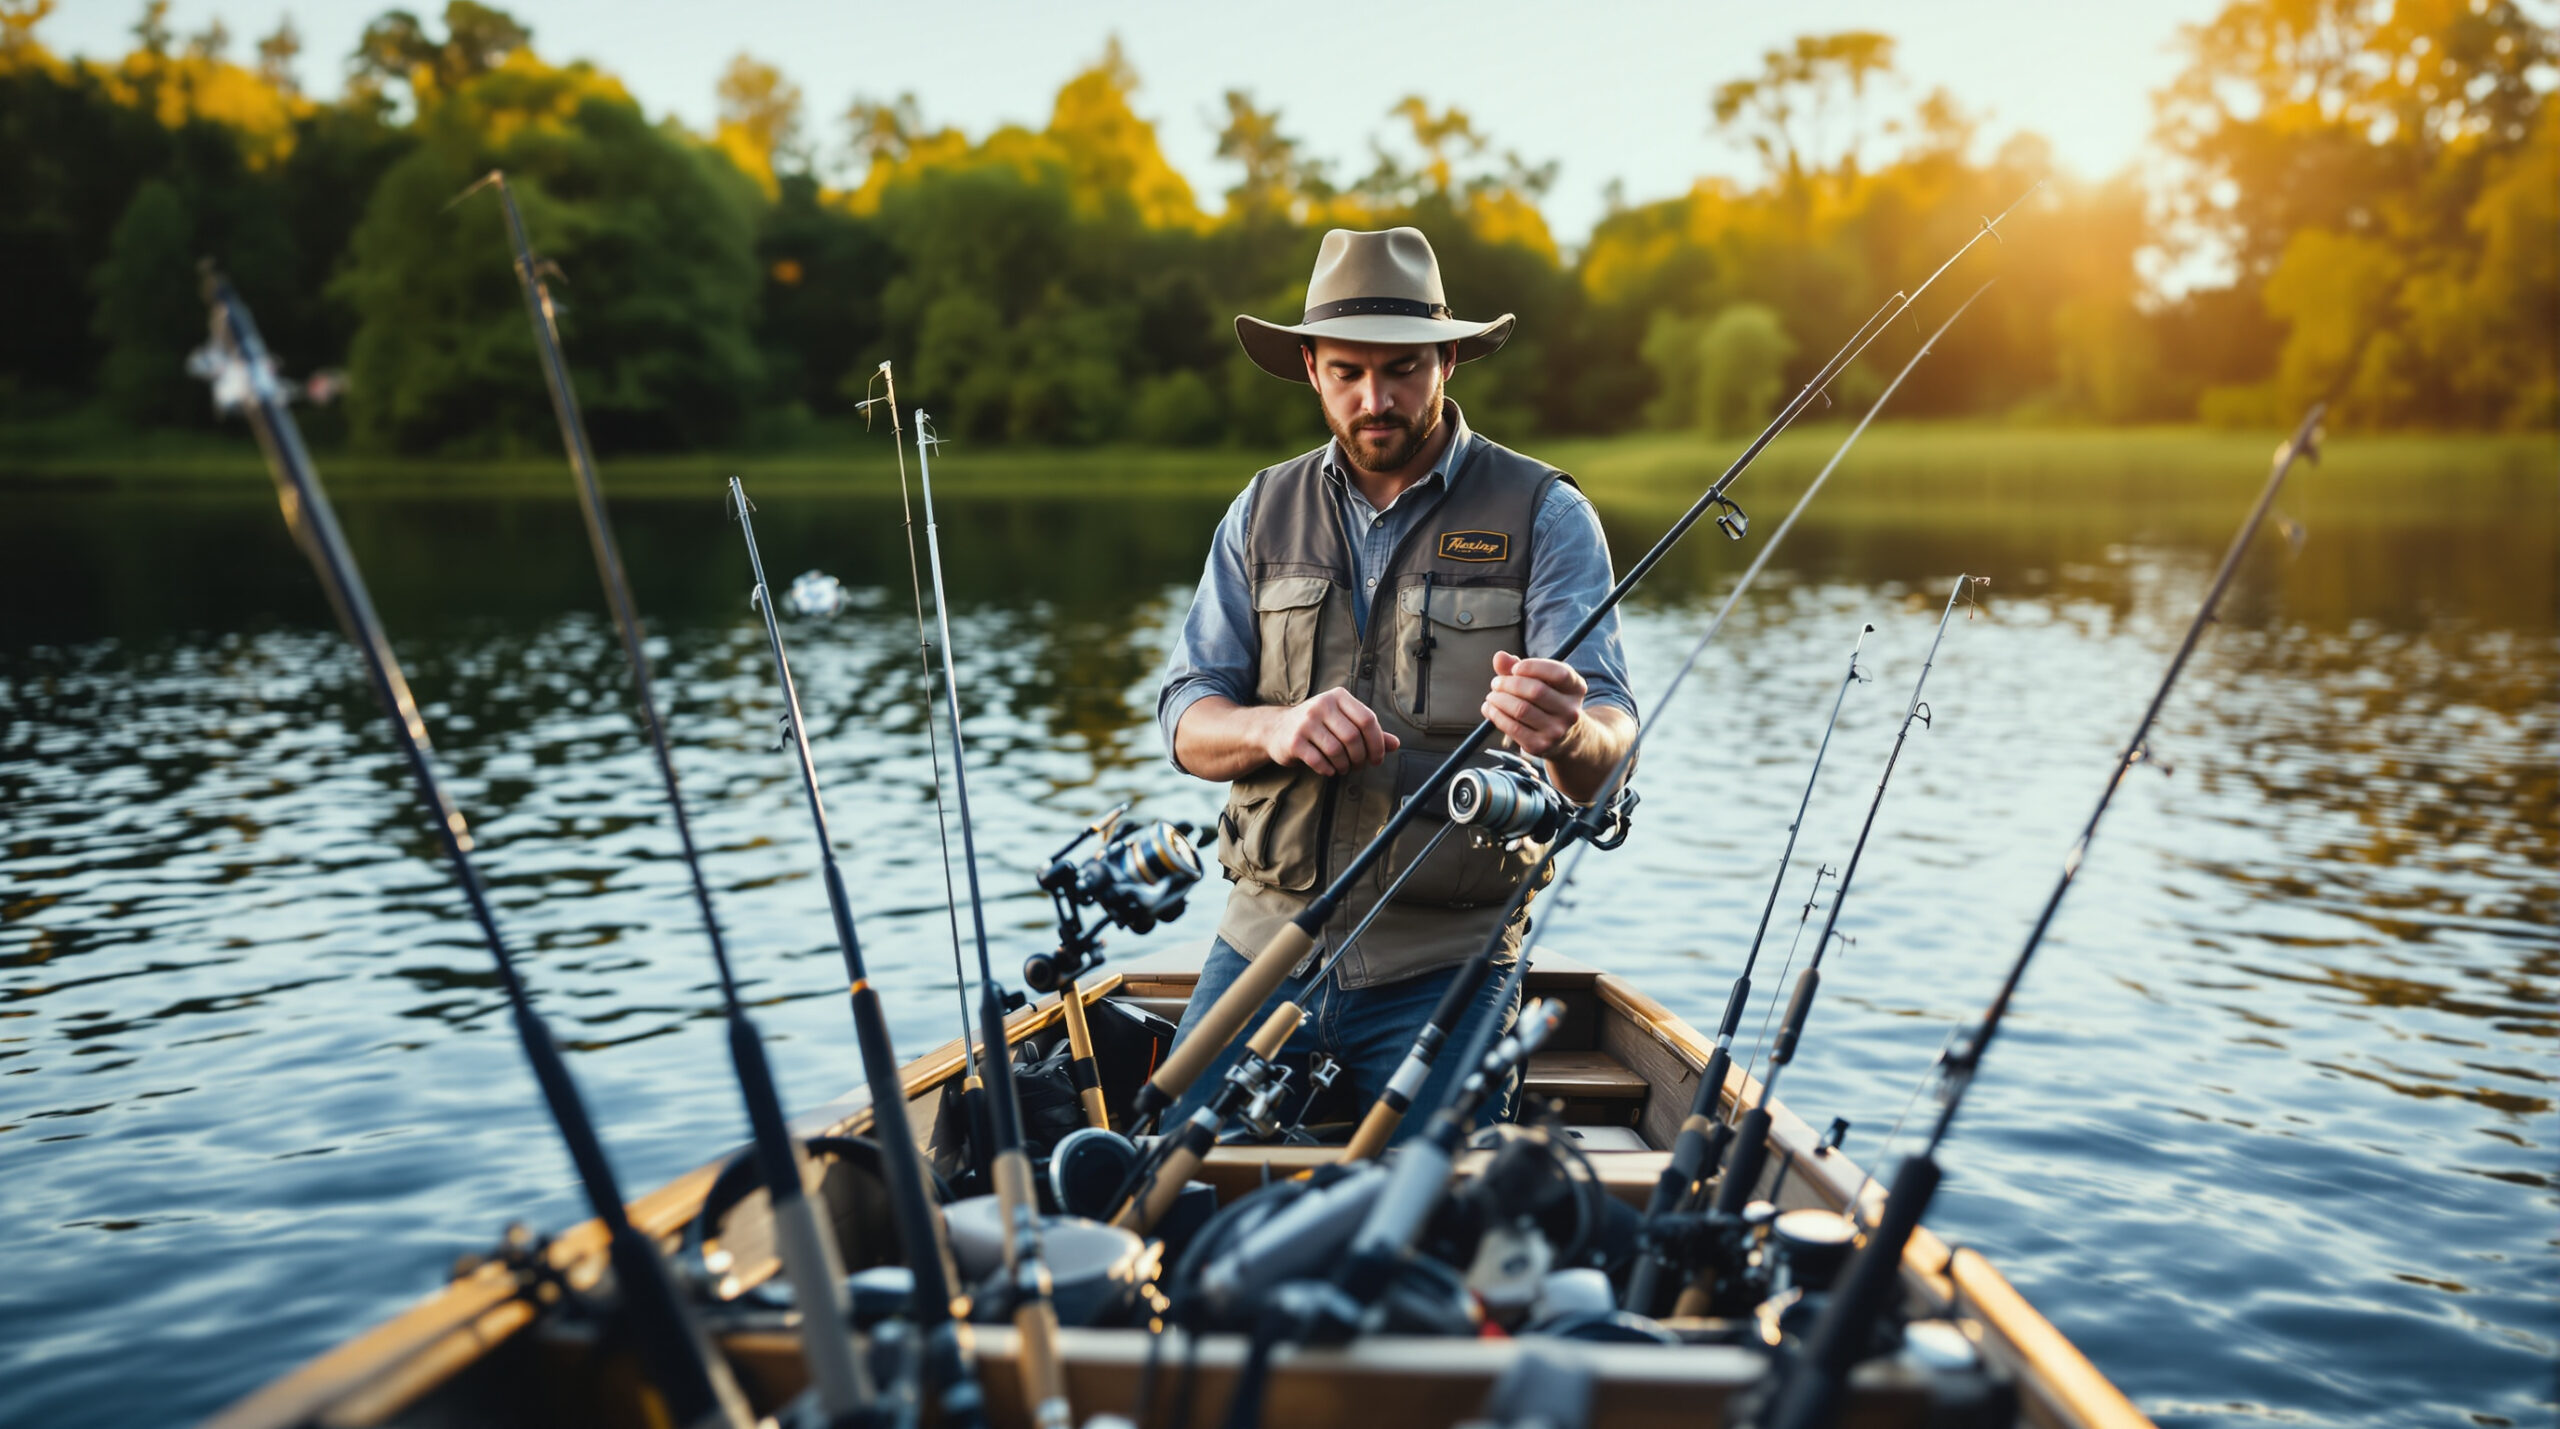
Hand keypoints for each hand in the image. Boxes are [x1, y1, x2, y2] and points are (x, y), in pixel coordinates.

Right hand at [1264, 688, 1399, 775]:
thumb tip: (1396, 744)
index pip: (1367, 719)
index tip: (1377, 758)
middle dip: (1360, 758)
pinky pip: (1319, 761)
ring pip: (1337, 751)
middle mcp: (1322, 705)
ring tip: (1343, 768)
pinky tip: (1329, 769)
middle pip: (1353, 737)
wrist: (1278, 728)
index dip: (1377, 743)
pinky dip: (1328, 770)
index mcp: (1338, 696)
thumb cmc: (1318, 725)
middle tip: (1358, 766)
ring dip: (1345, 766)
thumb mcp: (1344, 722)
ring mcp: (1306, 722)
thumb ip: (1369, 732)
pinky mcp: (1294, 740)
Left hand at [1482, 651, 1585, 757]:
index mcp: (1576, 688)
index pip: (1558, 673)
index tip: (1514, 669)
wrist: (1562, 737)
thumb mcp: (1541, 680)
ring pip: (1521, 710)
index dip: (1532, 667)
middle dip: (1509, 683)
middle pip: (1536, 691)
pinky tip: (1490, 709)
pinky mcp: (1540, 745)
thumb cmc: (1546, 700)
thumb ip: (1519, 666)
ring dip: (1499, 699)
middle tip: (1496, 683)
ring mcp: (1557, 730)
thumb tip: (1499, 656)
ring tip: (1492, 696)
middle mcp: (1571, 710)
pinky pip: (1513, 727)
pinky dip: (1496, 715)